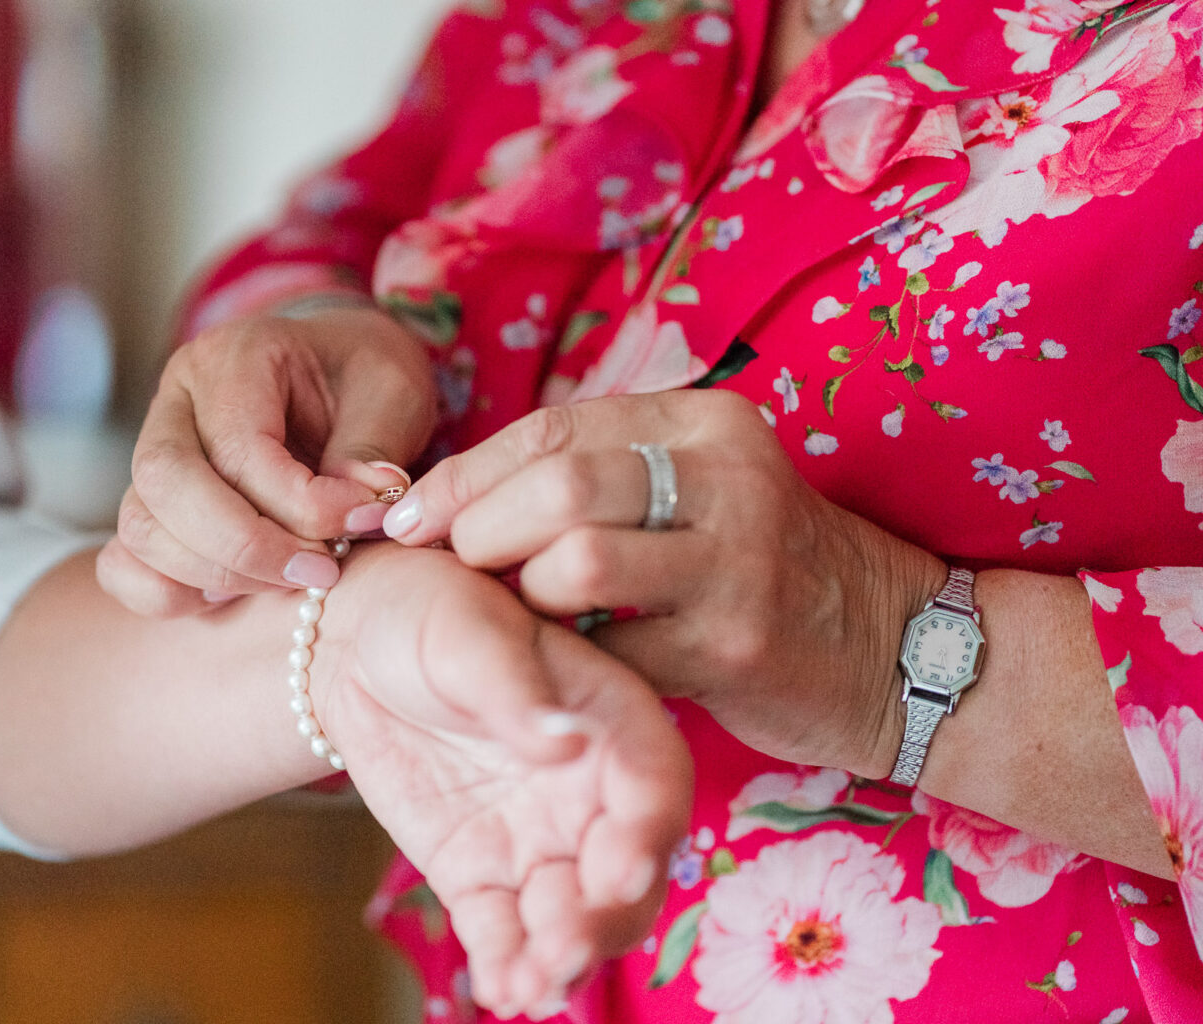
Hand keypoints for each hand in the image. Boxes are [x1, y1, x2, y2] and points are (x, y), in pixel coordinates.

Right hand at [98, 305, 437, 615]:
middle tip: (320, 572)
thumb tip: (362, 500)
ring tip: (294, 580)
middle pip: (167, 484)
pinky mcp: (151, 505)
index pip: (240, 448)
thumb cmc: (365, 381)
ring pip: (142, 527)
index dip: (301, 504)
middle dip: (246, 546)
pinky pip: (123, 563)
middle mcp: (177, 400)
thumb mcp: (392, 391)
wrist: (344, 379)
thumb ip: (373, 445)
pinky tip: (234, 597)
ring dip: (216, 573)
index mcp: (233, 357)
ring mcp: (153, 453)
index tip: (364, 523)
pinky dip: (167, 592)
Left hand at [314, 543, 691, 1017]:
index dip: (647, 829)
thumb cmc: (429, 609)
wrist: (356, 642)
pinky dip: (507, 964)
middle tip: (566, 949)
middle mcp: (590, 789)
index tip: (620, 869)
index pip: (653, 780)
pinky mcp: (484, 874)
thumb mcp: (469, 627)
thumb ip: (516, 686)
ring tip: (532, 984)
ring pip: (572, 914)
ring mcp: (540, 839)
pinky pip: (505, 930)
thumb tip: (564, 741)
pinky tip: (501, 991)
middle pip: (626, 868)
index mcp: (611, 716)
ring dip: (563, 958)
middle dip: (606, 917)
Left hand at [382, 391, 945, 778]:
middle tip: (449, 570)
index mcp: (705, 421)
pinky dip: (565, 660)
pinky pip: (608, 650)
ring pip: (576, 561)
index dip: (465, 474)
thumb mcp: (698, 489)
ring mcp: (737, 560)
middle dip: (478, 530)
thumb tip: (454, 495)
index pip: (551, 429)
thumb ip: (600, 476)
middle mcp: (727, 475)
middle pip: (557, 486)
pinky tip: (560, 663)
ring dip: (520, 595)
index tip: (408, 516)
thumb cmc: (758, 564)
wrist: (892, 645)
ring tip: (515, 614)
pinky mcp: (737, 644)